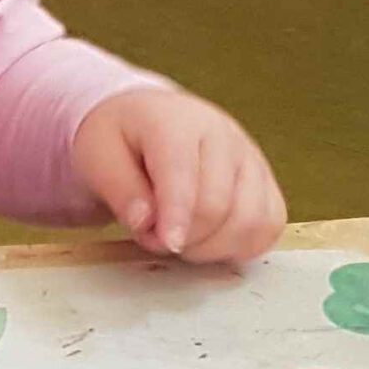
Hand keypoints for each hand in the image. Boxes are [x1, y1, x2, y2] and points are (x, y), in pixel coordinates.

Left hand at [73, 86, 284, 264]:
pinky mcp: (265, 181)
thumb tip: (146, 222)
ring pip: (251, 220)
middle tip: (153, 237)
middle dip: (185, 237)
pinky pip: (270, 225)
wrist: (149, 121)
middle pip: (218, 206)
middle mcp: (223, 134)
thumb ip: (120, 189)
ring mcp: (250, 157)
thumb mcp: (99, 155)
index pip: (184, 174)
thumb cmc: (123, 138)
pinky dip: (243, 245)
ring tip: (182, 239)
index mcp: (177, 121)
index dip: (177, 217)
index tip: (167, 244)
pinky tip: (212, 241)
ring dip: (213, 247)